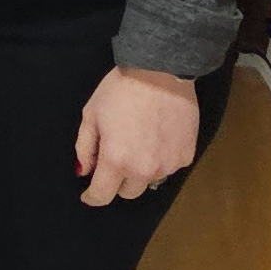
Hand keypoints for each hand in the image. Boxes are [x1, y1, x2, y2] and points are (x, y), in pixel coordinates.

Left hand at [74, 66, 200, 205]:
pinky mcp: (187, 156)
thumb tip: (84, 172)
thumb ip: (85, 148)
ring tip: (139, 142)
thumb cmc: (120, 90)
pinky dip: (161, 159)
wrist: (160, 72)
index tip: (88, 194)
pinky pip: (170, 167)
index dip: (92, 197)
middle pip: (128, 192)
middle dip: (118, 181)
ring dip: (141, 170)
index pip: (102, 195)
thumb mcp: (91, 115)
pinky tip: (158, 137)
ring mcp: (169, 165)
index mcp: (116, 160)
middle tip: (116, 157)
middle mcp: (144, 170)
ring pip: (150, 180)